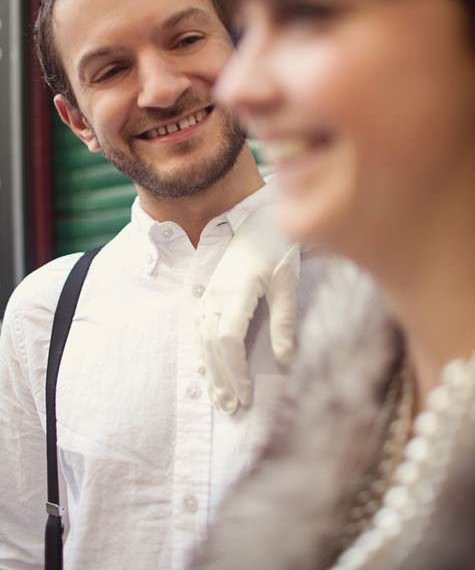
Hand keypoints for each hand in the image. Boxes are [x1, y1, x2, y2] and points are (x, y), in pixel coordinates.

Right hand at [194, 205, 299, 413]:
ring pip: (201, 339)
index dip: (236, 370)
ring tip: (217, 398)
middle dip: (220, 378)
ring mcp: (208, 293)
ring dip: (209, 370)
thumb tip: (286, 360)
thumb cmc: (278, 252)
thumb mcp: (287, 284)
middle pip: (211, 345)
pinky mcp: (208, 293)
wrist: (260, 224)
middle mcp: (216, 294)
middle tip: (230, 407)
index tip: (247, 394)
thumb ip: (284, 321)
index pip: (229, 339)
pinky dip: (199, 352)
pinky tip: (202, 371)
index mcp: (237, 291)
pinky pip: (197, 328)